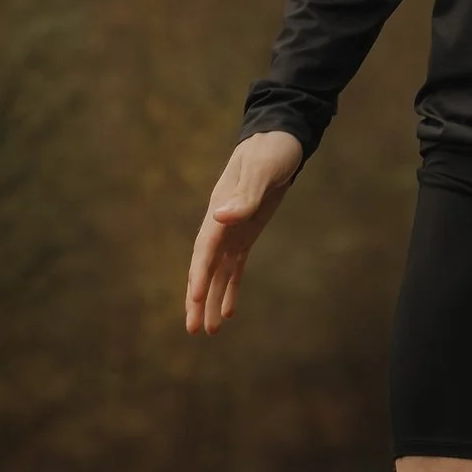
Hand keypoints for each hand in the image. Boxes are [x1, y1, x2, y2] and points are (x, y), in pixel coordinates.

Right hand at [184, 130, 304, 334]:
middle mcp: (221, 224)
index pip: (205, 248)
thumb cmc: (271, 150)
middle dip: (197, 299)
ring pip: (217, 273)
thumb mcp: (262, 170)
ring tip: (207, 333)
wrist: (280, 138)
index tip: (195, 299)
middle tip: (192, 331)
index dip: (200, 274)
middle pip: (204, 267)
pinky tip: (228, 313)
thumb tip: (219, 217)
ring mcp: (232, 231)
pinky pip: (234, 268)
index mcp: (220, 209)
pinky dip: (230, 290)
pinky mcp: (245, 235)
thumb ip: (244, 196)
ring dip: (211, 302)